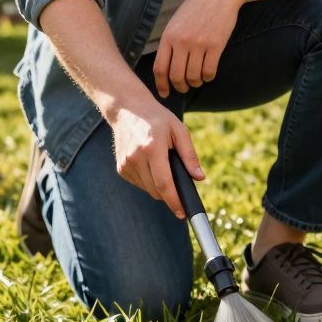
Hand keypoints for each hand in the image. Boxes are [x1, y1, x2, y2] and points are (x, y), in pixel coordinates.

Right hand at [107, 94, 203, 216]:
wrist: (126, 108)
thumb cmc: (157, 118)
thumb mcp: (179, 130)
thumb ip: (190, 155)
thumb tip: (199, 177)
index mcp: (152, 148)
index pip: (163, 183)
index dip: (174, 201)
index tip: (182, 213)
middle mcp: (136, 158)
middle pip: (156, 191)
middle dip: (170, 194)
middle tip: (179, 183)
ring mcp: (126, 164)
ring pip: (148, 189)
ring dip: (159, 186)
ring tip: (161, 164)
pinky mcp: (121, 168)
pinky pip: (140, 184)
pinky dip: (149, 180)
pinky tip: (150, 164)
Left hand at [153, 0, 246, 96]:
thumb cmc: (196, 8)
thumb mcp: (176, 23)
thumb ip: (170, 43)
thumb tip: (165, 70)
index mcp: (168, 36)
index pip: (160, 68)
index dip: (161, 85)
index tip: (165, 93)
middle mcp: (182, 41)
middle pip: (176, 76)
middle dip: (180, 87)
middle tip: (184, 87)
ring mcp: (199, 44)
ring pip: (193, 77)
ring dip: (195, 83)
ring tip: (197, 80)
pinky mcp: (215, 45)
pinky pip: (209, 72)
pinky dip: (208, 77)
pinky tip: (208, 73)